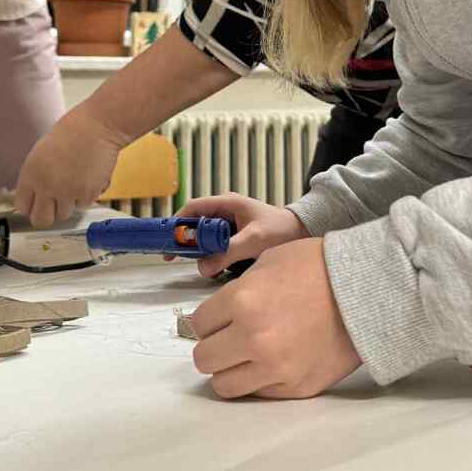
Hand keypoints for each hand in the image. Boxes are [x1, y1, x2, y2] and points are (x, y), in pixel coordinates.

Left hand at [15, 109, 127, 226]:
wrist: (98, 126)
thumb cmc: (73, 132)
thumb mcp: (42, 153)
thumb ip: (36, 176)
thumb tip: (36, 194)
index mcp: (30, 174)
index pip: (23, 207)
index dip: (31, 206)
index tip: (37, 204)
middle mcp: (46, 186)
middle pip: (40, 220)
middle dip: (47, 215)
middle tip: (54, 206)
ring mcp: (67, 192)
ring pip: (64, 214)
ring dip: (69, 204)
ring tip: (75, 184)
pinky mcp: (87, 194)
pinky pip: (83, 205)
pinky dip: (86, 196)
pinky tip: (87, 178)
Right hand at [173, 194, 307, 277]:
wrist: (303, 232)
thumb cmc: (282, 230)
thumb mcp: (254, 240)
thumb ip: (228, 253)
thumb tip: (203, 267)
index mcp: (227, 203)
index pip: (193, 208)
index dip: (177, 223)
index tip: (169, 240)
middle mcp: (225, 211)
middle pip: (195, 223)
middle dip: (186, 240)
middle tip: (176, 257)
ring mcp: (229, 223)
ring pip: (204, 236)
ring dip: (200, 250)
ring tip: (200, 264)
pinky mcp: (234, 236)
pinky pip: (216, 244)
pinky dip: (212, 255)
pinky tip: (215, 266)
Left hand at [191, 237, 360, 397]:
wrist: (367, 290)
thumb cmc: (318, 267)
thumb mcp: (268, 262)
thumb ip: (237, 291)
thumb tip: (220, 315)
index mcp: (242, 301)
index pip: (199, 324)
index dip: (210, 319)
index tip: (222, 318)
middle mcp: (252, 338)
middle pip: (204, 359)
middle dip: (215, 346)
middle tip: (231, 337)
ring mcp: (274, 368)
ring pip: (224, 385)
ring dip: (231, 369)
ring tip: (248, 356)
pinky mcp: (295, 388)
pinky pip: (258, 393)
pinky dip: (260, 379)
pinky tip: (276, 360)